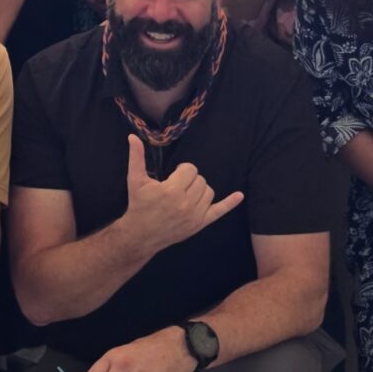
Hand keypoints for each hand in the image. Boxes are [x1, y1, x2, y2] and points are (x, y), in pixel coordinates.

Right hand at [121, 135, 242, 252]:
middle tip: (177, 186)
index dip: (181, 170)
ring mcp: (195, 215)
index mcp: (172, 190)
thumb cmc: (139, 205)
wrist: (141, 234)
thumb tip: (133, 136)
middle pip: (200, 179)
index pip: (190, 169)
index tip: (172, 177)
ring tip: (186, 194)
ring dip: (199, 189)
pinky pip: (219, 211)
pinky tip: (239, 195)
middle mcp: (186, 203)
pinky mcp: (200, 224)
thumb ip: (136, 157)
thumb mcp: (136, 180)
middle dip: (189, 179)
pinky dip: (230, 203)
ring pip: (208, 192)